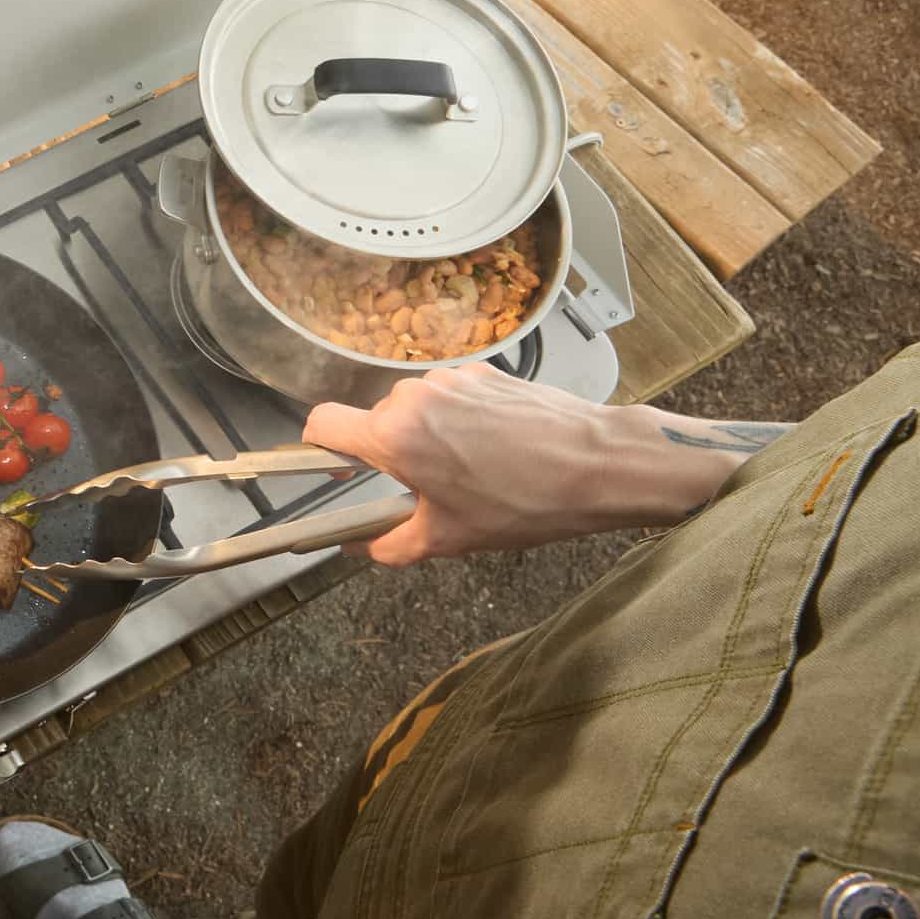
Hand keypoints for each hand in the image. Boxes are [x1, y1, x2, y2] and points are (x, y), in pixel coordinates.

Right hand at [304, 364, 775, 565]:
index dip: (319, 446)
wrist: (600, 464)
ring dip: (430, 435)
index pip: (322, 422)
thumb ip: (389, 544)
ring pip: (417, 408)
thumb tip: (359, 547)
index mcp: (395, 436)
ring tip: (473, 469)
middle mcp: (414, 397)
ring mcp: (452, 379)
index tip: (335, 465)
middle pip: (377, 420)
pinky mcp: (484, 371)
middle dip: (392, 452)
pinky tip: (497, 448)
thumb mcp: (450, 538)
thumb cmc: (526, 503)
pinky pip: (453, 396)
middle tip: (427, 487)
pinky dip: (462, 420)